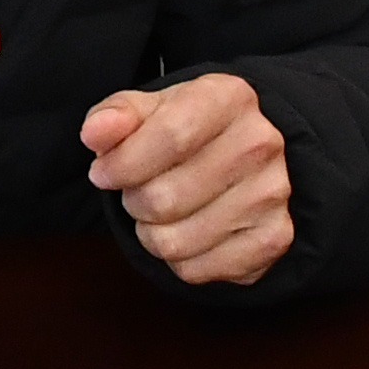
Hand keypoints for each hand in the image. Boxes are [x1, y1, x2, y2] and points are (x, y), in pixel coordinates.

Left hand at [85, 72, 294, 286]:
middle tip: (141, 190)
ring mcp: (272, 195)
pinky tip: (190, 231)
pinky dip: (178, 259)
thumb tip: (95, 133)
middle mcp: (260, 144)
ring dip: (152, 233)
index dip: (123, 164)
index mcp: (229, 98)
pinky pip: (194, 270)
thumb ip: (116, 116)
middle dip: (135, 201)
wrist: (249, 157)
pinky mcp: (273, 240)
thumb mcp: (151, 110)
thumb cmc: (189, 130)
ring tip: (165, 212)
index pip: (169, 136)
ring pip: (174, 242)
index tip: (103, 173)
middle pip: (164, 198)